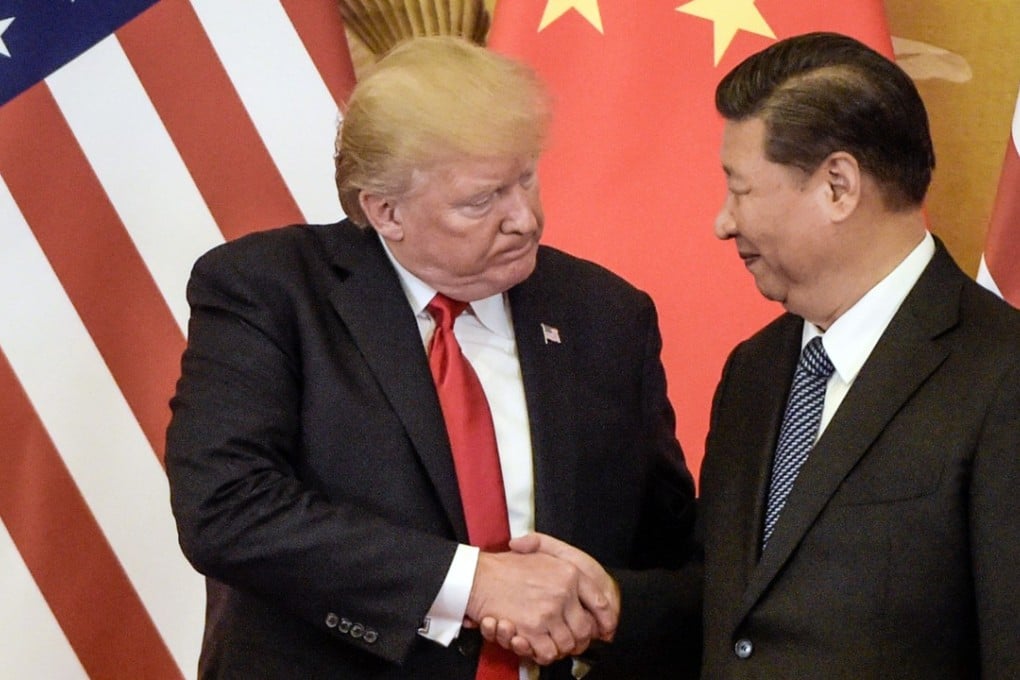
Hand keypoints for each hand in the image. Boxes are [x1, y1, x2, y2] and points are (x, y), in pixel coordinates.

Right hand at [466, 550, 596, 664]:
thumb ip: (564, 564)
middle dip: (578, 640)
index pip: (600, 601)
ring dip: (559, 648)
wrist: (477, 577)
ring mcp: (548, 611)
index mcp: (569, 572)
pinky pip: (548, 652)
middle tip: (568, 640)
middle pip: (585, 629)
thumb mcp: (541, 553)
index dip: (605, 619)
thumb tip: (583, 586)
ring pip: (567, 644)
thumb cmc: (506, 566)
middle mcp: (564, 592)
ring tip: (548, 642)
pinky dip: (543, 654)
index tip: (604, 628)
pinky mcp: (533, 629)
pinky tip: (535, 646)